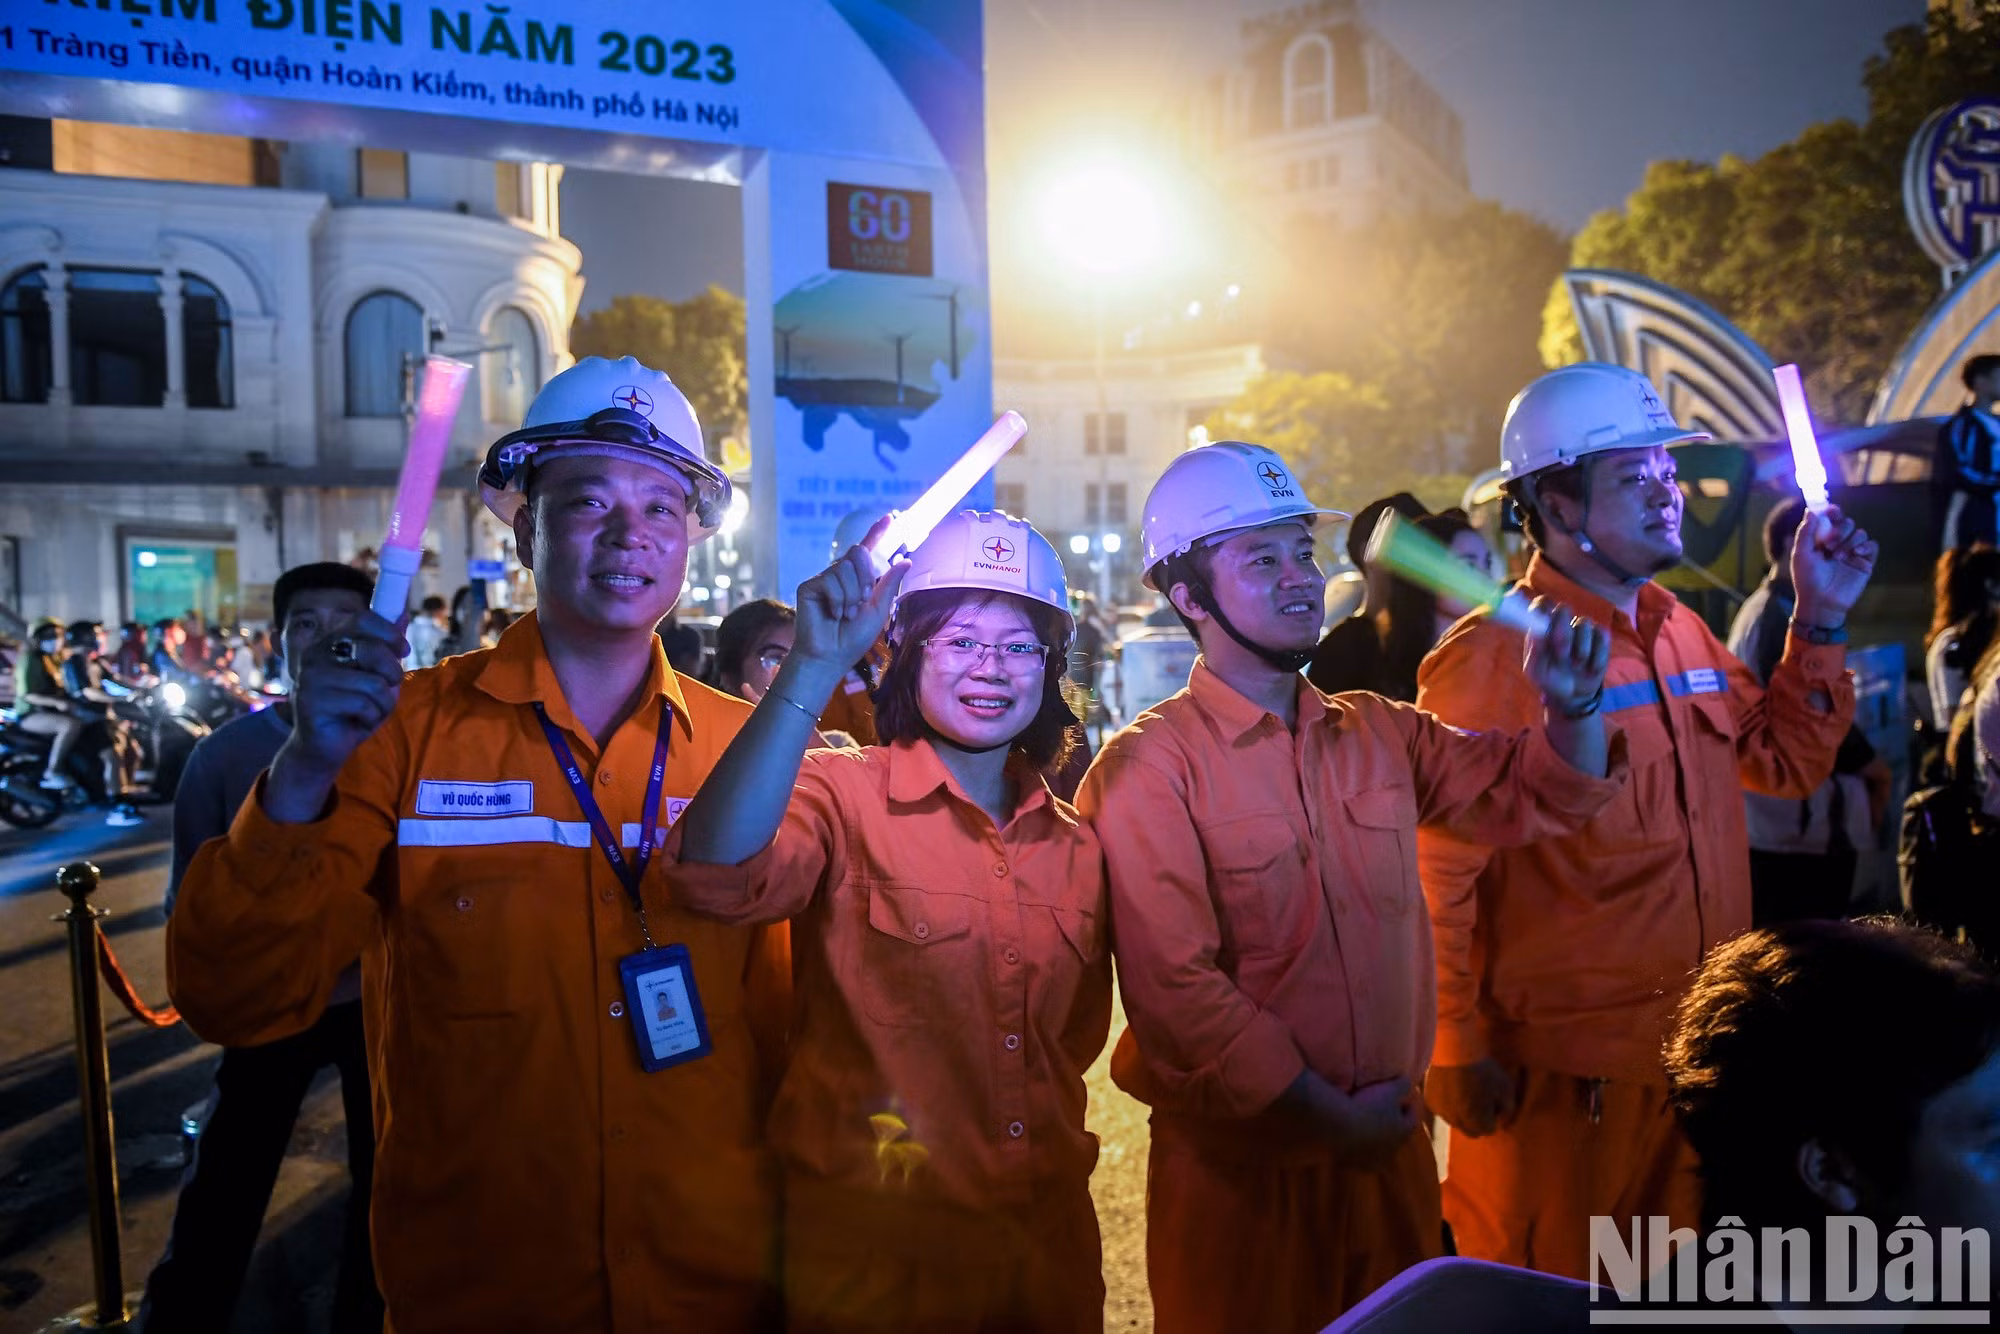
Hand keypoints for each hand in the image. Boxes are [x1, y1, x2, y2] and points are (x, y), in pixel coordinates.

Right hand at [284, 610, 405, 777]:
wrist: (323, 749)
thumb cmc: (353, 709)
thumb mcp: (376, 674)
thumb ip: (386, 646)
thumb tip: (402, 611)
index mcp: (329, 642)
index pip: (362, 619)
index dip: (389, 633)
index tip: (403, 650)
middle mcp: (315, 654)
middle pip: (371, 649)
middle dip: (392, 674)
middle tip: (386, 690)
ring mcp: (310, 677)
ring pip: (373, 683)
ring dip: (382, 703)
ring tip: (367, 711)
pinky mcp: (311, 702)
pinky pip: (363, 705)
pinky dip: (370, 719)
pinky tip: (355, 723)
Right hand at [791, 517, 905, 681]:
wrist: (830, 655)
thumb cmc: (852, 638)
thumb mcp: (878, 610)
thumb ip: (888, 584)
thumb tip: (906, 560)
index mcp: (859, 580)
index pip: (868, 550)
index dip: (877, 533)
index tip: (890, 517)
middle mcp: (840, 575)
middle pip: (858, 553)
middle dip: (866, 577)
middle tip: (861, 602)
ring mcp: (824, 579)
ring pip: (845, 567)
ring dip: (852, 594)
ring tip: (846, 615)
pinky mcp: (810, 586)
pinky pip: (830, 579)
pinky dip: (838, 599)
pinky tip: (833, 614)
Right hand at [1323, 1076, 1422, 1169]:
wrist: (1340, 1126)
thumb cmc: (1369, 1106)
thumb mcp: (1391, 1089)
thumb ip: (1404, 1085)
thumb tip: (1408, 1082)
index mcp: (1403, 1132)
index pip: (1412, 1119)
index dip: (1409, 1106)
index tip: (1403, 1098)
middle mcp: (1391, 1150)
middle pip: (1396, 1137)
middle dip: (1392, 1125)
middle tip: (1384, 1112)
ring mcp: (1372, 1159)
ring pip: (1377, 1149)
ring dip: (1374, 1139)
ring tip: (1365, 1126)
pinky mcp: (1354, 1163)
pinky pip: (1358, 1156)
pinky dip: (1356, 1147)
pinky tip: (1349, 1137)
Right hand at [1426, 1059, 1519, 1137]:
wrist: (1454, 1050)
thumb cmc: (1483, 1069)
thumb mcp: (1506, 1087)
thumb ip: (1508, 1109)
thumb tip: (1502, 1121)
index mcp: (1477, 1122)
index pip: (1489, 1130)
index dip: (1494, 1115)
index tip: (1494, 1100)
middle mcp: (1457, 1122)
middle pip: (1472, 1131)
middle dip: (1478, 1121)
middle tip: (1482, 1100)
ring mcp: (1442, 1113)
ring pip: (1456, 1121)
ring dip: (1463, 1113)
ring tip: (1467, 1090)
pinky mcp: (1430, 1102)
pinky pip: (1443, 1110)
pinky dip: (1449, 1104)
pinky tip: (1454, 1087)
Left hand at [1522, 598, 1609, 714]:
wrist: (1572, 696)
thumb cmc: (1549, 680)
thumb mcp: (1536, 671)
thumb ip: (1535, 651)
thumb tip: (1537, 633)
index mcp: (1542, 628)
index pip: (1541, 605)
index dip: (1542, 607)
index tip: (1544, 621)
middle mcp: (1562, 624)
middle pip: (1563, 609)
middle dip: (1562, 628)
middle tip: (1562, 652)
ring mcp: (1582, 630)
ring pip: (1584, 623)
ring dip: (1581, 647)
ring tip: (1576, 665)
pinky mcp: (1601, 639)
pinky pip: (1602, 636)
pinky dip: (1597, 655)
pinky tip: (1591, 669)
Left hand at [1789, 504, 1876, 626]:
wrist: (1820, 602)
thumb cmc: (1807, 579)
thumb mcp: (1801, 554)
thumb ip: (1805, 532)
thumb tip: (1811, 510)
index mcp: (1822, 539)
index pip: (1831, 518)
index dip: (1832, 511)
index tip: (1831, 510)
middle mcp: (1839, 543)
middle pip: (1847, 522)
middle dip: (1839, 529)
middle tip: (1828, 544)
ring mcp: (1852, 552)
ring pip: (1860, 532)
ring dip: (1848, 540)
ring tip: (1836, 556)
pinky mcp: (1864, 563)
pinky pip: (1872, 545)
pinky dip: (1865, 546)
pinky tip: (1855, 553)